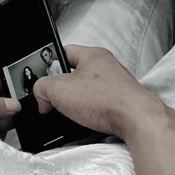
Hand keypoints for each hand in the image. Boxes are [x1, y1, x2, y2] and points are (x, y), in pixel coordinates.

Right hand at [30, 45, 173, 137]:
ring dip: (73, 105)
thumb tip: (41, 98)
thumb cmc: (105, 99)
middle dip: (60, 90)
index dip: (47, 64)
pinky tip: (83, 123)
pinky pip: (96, 108)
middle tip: (51, 100)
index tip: (39, 76)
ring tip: (68, 114)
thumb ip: (41, 88)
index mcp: (92, 55)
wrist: (135, 121)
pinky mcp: (119, 104)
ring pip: (84, 93)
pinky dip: (87, 116)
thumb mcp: (58, 89)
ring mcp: (115, 86)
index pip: (63, 52)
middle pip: (73, 75)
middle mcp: (106, 68)